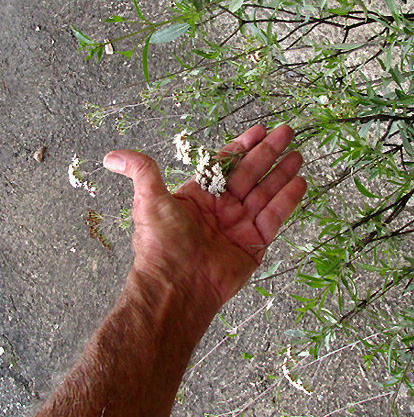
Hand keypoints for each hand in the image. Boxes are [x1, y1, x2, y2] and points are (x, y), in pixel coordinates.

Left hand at [103, 125, 305, 311]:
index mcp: (200, 196)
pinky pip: (274, 218)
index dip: (243, 146)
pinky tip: (300, 182)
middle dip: (269, 152)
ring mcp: (240, 226)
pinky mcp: (255, 244)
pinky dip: (287, 201)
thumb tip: (110, 156)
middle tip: (287, 132)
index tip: (260, 130)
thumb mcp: (148, 200)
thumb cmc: (162, 243)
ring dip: (282, 173)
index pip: (225, 164)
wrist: (177, 286)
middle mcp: (222, 208)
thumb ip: (141, 172)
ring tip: (298, 154)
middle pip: (250, 174)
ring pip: (265, 193)